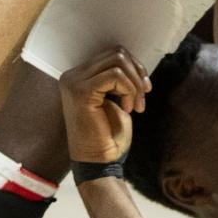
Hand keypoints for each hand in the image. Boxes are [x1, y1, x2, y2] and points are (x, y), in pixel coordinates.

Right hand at [60, 48, 151, 164]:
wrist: (99, 164)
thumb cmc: (108, 136)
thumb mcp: (114, 99)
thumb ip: (118, 78)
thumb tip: (133, 61)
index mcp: (78, 76)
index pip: (112, 54)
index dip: (134, 68)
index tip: (145, 88)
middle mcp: (72, 76)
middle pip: (116, 53)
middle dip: (137, 73)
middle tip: (144, 97)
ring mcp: (74, 83)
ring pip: (118, 61)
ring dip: (135, 83)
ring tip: (136, 105)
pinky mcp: (81, 92)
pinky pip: (115, 75)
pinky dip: (129, 89)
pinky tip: (128, 108)